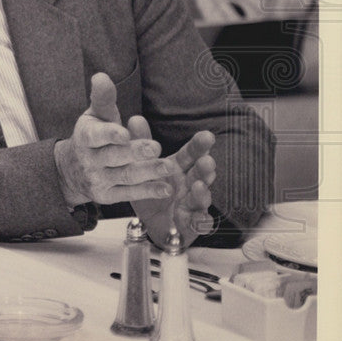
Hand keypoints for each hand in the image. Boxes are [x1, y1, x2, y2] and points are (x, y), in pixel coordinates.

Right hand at [55, 73, 179, 205]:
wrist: (71, 170)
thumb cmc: (92, 137)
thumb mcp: (95, 116)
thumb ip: (103, 98)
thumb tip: (101, 76)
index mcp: (86, 137)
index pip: (96, 136)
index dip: (110, 135)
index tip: (125, 133)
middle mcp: (89, 160)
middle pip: (114, 156)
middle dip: (134, 152)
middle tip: (156, 147)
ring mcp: (97, 180)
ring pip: (125, 176)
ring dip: (147, 172)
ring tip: (169, 167)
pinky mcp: (107, 196)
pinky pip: (129, 194)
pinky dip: (147, 191)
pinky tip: (166, 188)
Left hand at [128, 116, 216, 248]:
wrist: (154, 222)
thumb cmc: (152, 189)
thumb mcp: (141, 167)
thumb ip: (140, 143)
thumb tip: (135, 118)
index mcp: (178, 168)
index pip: (190, 155)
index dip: (198, 146)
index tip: (206, 136)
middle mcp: (189, 183)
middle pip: (199, 174)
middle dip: (204, 168)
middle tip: (206, 161)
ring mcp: (193, 203)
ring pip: (201, 197)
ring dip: (202, 193)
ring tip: (198, 187)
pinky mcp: (193, 223)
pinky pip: (200, 223)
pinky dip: (201, 221)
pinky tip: (200, 219)